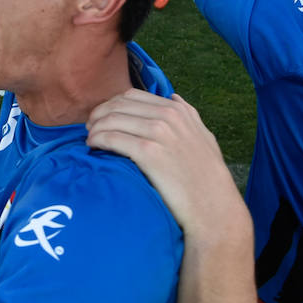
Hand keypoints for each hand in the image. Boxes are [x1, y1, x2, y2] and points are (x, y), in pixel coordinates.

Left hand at [86, 91, 246, 237]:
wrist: (213, 207)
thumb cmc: (207, 177)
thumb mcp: (204, 137)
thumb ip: (189, 115)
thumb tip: (174, 97)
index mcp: (178, 110)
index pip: (132, 96)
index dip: (112, 104)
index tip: (103, 117)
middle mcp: (168, 116)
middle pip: (119, 104)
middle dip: (100, 114)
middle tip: (90, 127)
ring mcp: (159, 133)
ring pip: (112, 119)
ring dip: (95, 127)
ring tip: (90, 138)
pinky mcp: (148, 153)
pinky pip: (112, 138)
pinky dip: (97, 139)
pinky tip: (93, 147)